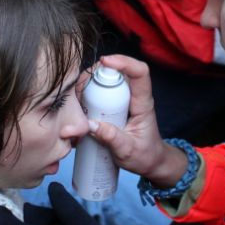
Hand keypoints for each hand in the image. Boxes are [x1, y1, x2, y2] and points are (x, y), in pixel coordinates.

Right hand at [83, 55, 187, 186]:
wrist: (149, 162)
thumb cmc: (145, 155)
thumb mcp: (128, 151)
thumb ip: (111, 138)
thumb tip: (90, 124)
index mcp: (143, 104)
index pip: (140, 73)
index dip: (124, 62)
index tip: (105, 62)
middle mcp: (133, 97)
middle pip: (117, 72)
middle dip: (96, 74)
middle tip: (79, 89)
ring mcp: (122, 101)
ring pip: (105, 82)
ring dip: (88, 85)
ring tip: (75, 100)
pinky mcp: (113, 107)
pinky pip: (99, 94)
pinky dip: (86, 96)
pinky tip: (77, 107)